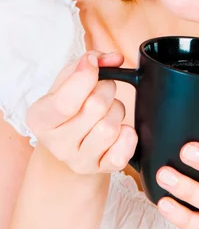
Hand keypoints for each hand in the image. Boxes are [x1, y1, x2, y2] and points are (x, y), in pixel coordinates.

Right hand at [26, 51, 137, 174]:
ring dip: (117, 111)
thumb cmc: (70, 105)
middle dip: (107, 89)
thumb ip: (91, 61)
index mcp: (40, 118)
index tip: (92, 63)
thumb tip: (114, 58)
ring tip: (107, 111)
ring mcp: (78, 161)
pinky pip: (123, 151)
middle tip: (102, 89)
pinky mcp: (99, 170)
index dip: (86, 77)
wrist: (70, 143)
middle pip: (96, 107)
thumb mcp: (69, 79)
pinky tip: (118, 130)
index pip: (64, 102)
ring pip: (110, 127)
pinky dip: (128, 135)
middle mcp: (56, 144)